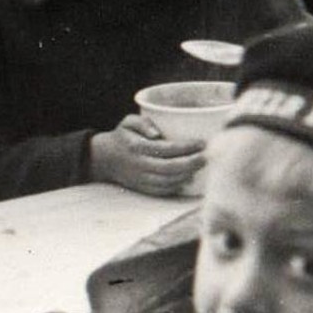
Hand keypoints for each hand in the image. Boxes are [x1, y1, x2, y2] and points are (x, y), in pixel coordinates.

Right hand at [88, 113, 204, 195]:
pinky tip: (189, 177)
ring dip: (187, 174)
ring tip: (201, 165)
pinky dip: (178, 185)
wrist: (105, 159)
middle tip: (207, 156)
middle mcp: (140, 165)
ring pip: (169, 181)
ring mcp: (142, 179)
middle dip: (192, 163)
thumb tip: (157, 133)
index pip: (166, 149)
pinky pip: (163, 190)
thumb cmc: (122, 137)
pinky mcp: (143, 188)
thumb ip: (142, 122)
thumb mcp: (128, 122)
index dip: (186, 147)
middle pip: (171, 168)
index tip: (202, 143)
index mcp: (138, 148)